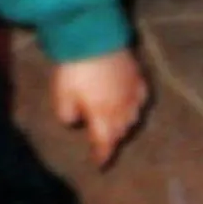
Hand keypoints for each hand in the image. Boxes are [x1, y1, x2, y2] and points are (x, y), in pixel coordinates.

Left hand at [51, 49, 149, 168]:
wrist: (95, 38)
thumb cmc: (75, 70)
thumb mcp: (62, 95)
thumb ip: (67, 114)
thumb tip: (74, 121)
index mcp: (103, 118)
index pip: (105, 143)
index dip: (103, 155)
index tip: (100, 165)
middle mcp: (122, 110)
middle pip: (120, 131)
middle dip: (113, 138)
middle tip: (105, 141)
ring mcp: (133, 93)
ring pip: (133, 117)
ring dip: (124, 124)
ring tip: (117, 125)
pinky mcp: (138, 75)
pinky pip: (140, 97)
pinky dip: (136, 104)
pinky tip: (132, 103)